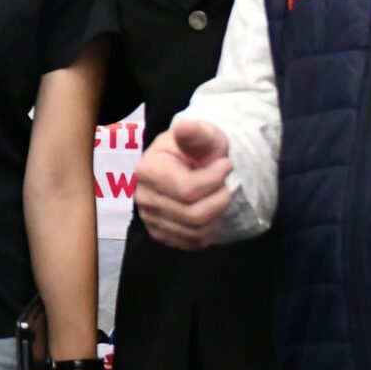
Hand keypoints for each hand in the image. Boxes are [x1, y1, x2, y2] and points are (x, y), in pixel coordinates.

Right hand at [136, 119, 232, 250]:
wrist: (184, 165)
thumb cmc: (194, 149)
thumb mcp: (202, 136)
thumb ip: (196, 134)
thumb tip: (184, 127)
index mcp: (148, 169)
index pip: (187, 190)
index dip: (215, 180)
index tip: (227, 164)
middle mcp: (143, 198)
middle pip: (193, 214)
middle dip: (220, 200)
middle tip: (226, 184)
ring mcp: (150, 219)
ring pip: (195, 232)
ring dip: (217, 215)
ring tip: (219, 196)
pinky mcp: (160, 234)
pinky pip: (192, 243)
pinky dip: (209, 229)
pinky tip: (211, 211)